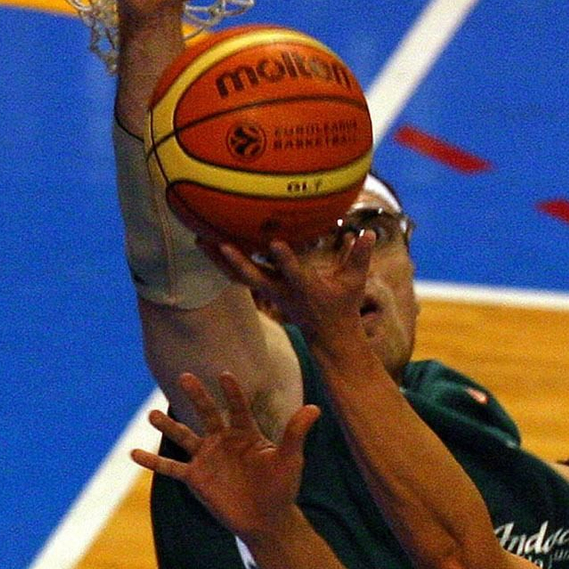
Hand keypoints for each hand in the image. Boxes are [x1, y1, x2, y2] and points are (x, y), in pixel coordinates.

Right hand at [131, 370, 318, 538]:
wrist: (267, 520)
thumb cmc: (282, 487)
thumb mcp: (290, 459)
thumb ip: (295, 433)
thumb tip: (315, 408)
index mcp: (246, 433)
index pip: (237, 407)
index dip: (232, 392)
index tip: (225, 375)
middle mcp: (223, 441)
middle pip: (206, 413)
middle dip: (196, 396)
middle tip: (184, 376)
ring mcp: (207, 458)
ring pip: (184, 437)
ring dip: (168, 426)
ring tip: (152, 413)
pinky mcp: (195, 478)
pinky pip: (170, 468)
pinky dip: (152, 462)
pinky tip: (133, 453)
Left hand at [216, 229, 379, 358]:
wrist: (328, 337)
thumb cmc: (343, 306)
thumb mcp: (355, 283)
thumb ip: (360, 257)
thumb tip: (370, 232)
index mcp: (304, 288)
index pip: (293, 273)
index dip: (284, 260)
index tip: (274, 242)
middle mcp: (281, 291)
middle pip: (253, 277)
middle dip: (236, 261)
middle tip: (219, 242)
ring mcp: (269, 292)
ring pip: (238, 276)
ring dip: (219, 260)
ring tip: (198, 238)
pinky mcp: (264, 291)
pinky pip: (238, 275)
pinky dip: (222, 262)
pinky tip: (208, 244)